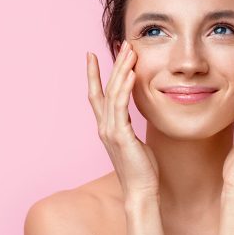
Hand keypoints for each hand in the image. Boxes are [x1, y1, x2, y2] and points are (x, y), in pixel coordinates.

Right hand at [87, 40, 159, 198]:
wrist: (140, 190)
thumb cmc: (140, 167)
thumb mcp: (133, 140)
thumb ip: (128, 124)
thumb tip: (133, 111)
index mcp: (106, 126)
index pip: (97, 95)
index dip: (94, 75)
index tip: (93, 56)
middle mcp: (104, 126)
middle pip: (105, 88)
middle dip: (113, 65)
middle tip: (122, 44)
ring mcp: (110, 130)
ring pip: (112, 93)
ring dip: (120, 70)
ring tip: (128, 51)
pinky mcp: (120, 135)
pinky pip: (121, 106)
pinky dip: (125, 88)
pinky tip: (131, 73)